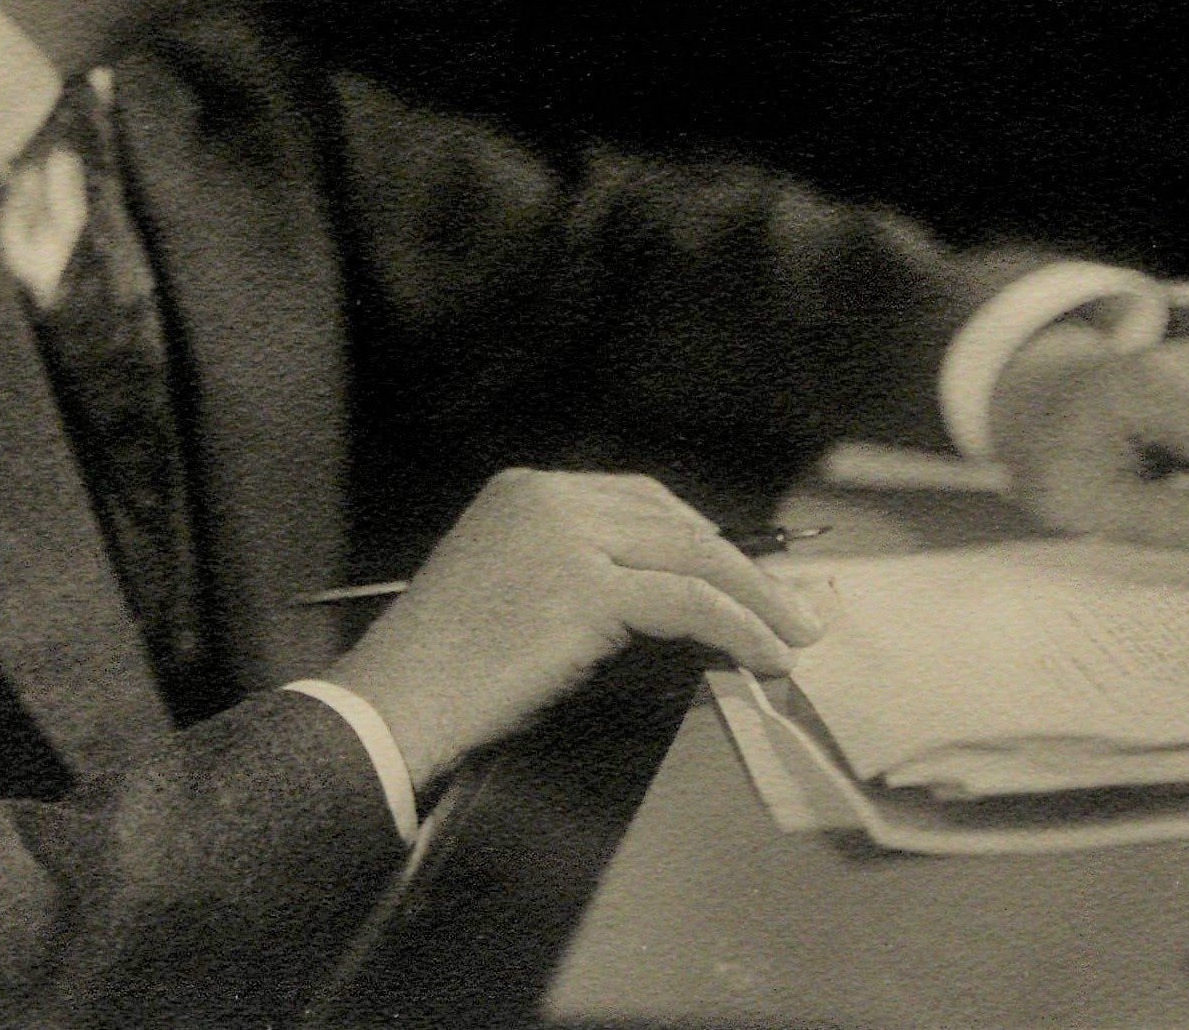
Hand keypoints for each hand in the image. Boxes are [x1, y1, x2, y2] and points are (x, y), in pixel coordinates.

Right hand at [324, 468, 827, 788]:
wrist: (396, 699)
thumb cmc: (447, 666)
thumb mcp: (507, 584)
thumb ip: (575, 568)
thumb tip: (667, 596)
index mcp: (526, 489)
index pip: (640, 498)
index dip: (700, 536)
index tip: (741, 573)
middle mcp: (549, 498)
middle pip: (675, 519)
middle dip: (740, 565)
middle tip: (786, 606)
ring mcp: (568, 538)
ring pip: (694, 555)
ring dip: (755, 597)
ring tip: (792, 634)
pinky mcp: (586, 589)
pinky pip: (689, 603)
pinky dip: (738, 627)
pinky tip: (763, 651)